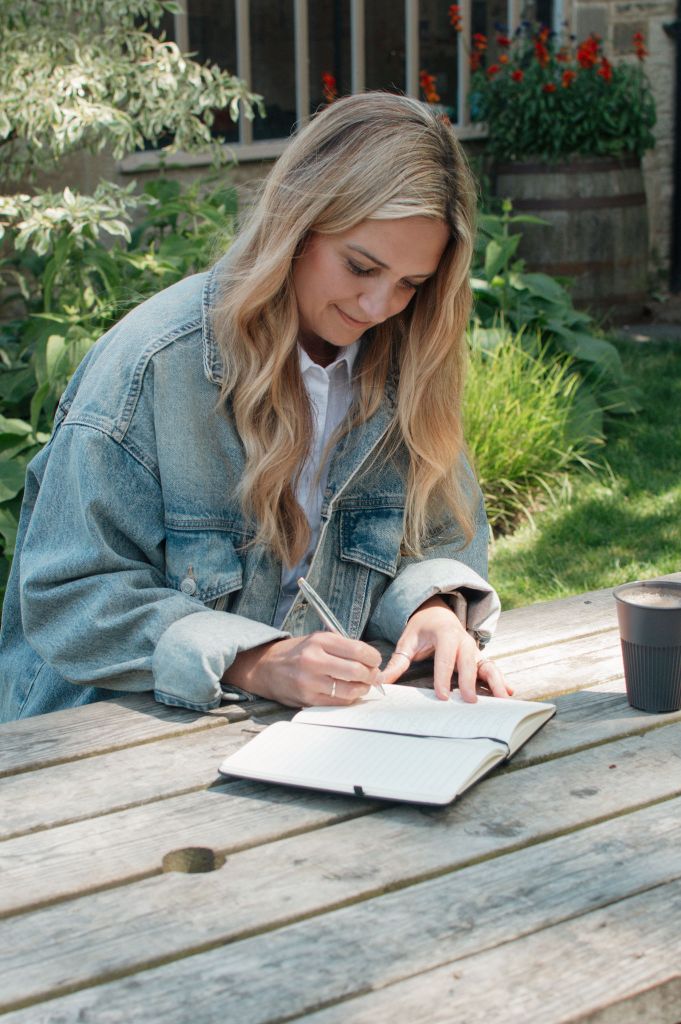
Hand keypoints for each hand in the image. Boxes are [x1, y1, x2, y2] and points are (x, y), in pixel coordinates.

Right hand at [221, 632, 381, 706]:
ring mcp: (310, 681)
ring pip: (350, 690)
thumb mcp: (317, 640)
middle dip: (371, 675)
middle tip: (374, 676)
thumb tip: (371, 661)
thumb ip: (342, 648)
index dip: (373, 658)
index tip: (376, 661)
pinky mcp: (308, 699)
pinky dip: (349, 699)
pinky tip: (349, 693)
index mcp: (320, 641)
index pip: (358, 649)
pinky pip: (338, 702)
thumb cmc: (297, 653)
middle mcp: (314, 659)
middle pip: (357, 671)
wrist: (265, 668)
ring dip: (362, 689)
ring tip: (363, 685)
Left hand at [379, 596, 512, 701]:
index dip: (443, 676)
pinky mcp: (479, 658)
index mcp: (445, 633)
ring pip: (486, 665)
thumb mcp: (407, 640)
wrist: (438, 613)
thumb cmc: (421, 628)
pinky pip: (491, 669)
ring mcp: (474, 649)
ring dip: (495, 681)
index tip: (441, 696)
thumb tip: (380, 680)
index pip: (445, 657)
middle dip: (469, 681)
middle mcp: (463, 640)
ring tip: (501, 698)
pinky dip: (501, 680)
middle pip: (468, 662)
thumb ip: (397, 662)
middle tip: (469, 701)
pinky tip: (508, 693)